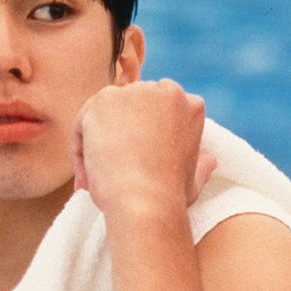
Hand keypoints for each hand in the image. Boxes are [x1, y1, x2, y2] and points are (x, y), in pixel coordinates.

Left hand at [70, 79, 216, 216]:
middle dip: (120, 132)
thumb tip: (209, 159)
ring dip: (98, 140)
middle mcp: (165, 90)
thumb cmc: (168, 196)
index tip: (136, 159)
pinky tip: (89, 169)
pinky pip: (84, 120)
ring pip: (105, 112)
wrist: (143, 200)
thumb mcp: (195, 178)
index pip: (157, 109)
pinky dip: (80, 145)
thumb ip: (200, 163)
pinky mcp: (104, 99)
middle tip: (113, 166)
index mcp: (191, 105)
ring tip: (100, 174)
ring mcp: (134, 92)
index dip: (143, 135)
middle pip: (131, 106)